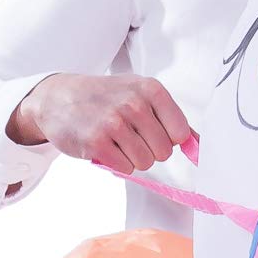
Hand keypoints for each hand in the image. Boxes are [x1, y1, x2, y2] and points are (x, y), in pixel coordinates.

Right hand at [8, 73, 194, 172]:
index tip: (150, 130)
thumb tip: (199, 147)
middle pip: (164, 152)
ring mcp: (114, 122)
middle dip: (148, 150)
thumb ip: (172, 120)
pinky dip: (116, 163)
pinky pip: (125, 168)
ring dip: (132, 158)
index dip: (166, 138)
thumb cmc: (105, 97)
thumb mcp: (140, 94)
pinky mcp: (97, 142)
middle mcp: (134, 103)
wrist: (58, 97)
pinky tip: (104, 146)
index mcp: (151, 89)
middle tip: (128, 135)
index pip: (180, 133)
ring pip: (145, 162)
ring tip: (116, 140)